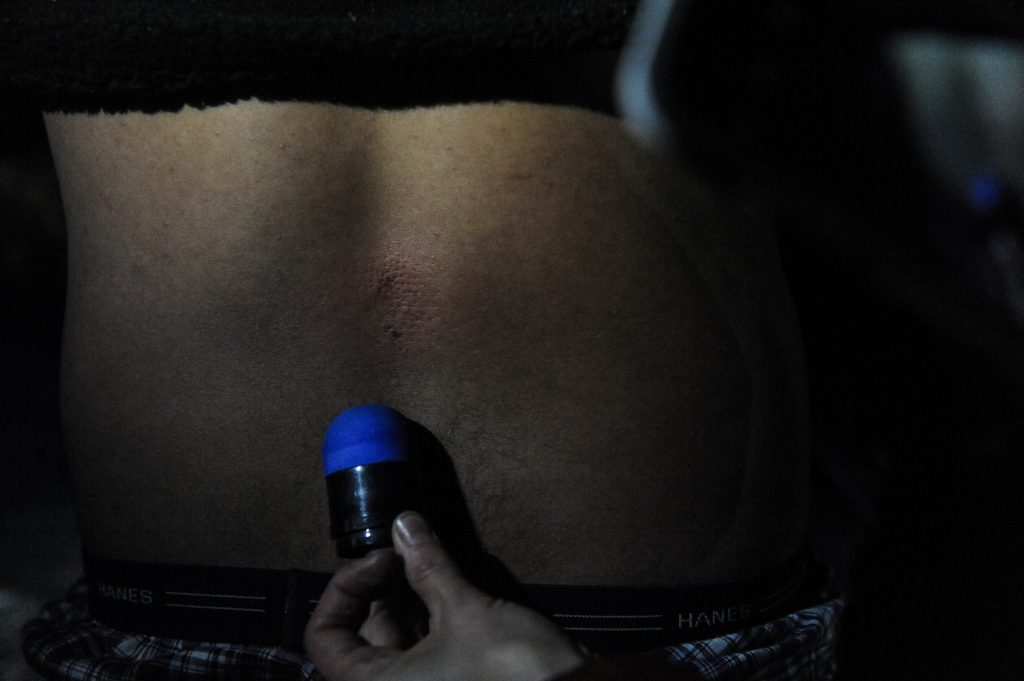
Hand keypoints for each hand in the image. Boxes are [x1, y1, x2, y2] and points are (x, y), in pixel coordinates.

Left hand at [305, 511, 587, 680]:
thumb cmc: (513, 673)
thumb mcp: (465, 611)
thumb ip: (427, 565)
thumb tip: (404, 523)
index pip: (323, 638)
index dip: (345, 590)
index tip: (382, 559)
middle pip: (358, 638)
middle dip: (377, 589)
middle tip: (404, 552)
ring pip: (390, 644)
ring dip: (402, 600)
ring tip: (423, 562)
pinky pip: (418, 653)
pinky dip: (424, 620)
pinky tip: (442, 587)